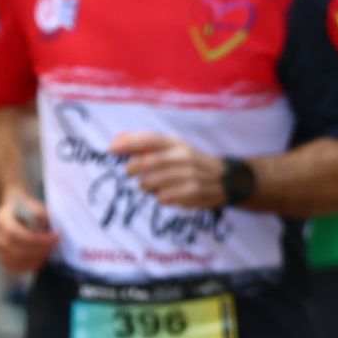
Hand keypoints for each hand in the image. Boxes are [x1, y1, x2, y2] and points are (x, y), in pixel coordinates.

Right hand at [0, 189, 57, 273]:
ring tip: (48, 253)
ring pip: (14, 261)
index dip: (37, 239)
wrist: (12, 211)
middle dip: (39, 250)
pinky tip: (40, 261)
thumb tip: (43, 231)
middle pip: (15, 249)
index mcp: (0, 219)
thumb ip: (39, 215)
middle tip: (54, 246)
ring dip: (35, 260)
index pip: (15, 233)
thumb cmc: (25, 208)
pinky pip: (12, 267)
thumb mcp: (34, 205)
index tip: (55, 237)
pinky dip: (27, 266)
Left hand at [110, 132, 227, 209]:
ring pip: (153, 182)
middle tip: (129, 173)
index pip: (150, 139)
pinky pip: (163, 197)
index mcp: (177, 143)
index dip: (129, 143)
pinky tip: (165, 195)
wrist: (226, 179)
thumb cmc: (191, 162)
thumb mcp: (172, 148)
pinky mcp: (192, 192)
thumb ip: (144, 144)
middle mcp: (184, 156)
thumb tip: (117, 140)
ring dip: (146, 185)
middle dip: (133, 168)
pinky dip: (160, 197)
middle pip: (148, 162)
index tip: (111, 149)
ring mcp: (189, 174)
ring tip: (149, 185)